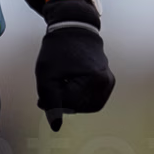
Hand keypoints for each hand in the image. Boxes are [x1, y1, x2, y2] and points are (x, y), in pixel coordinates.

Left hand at [35, 0, 114, 130]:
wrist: (74, 27)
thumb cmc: (59, 48)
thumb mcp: (46, 75)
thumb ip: (50, 102)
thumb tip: (56, 126)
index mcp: (94, 81)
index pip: (69, 107)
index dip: (53, 101)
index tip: (45, 90)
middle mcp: (106, 83)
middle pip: (78, 108)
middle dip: (62, 101)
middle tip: (54, 85)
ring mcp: (108, 83)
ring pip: (84, 106)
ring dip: (70, 99)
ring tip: (63, 81)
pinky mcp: (107, 82)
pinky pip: (89, 99)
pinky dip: (78, 95)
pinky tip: (71, 81)